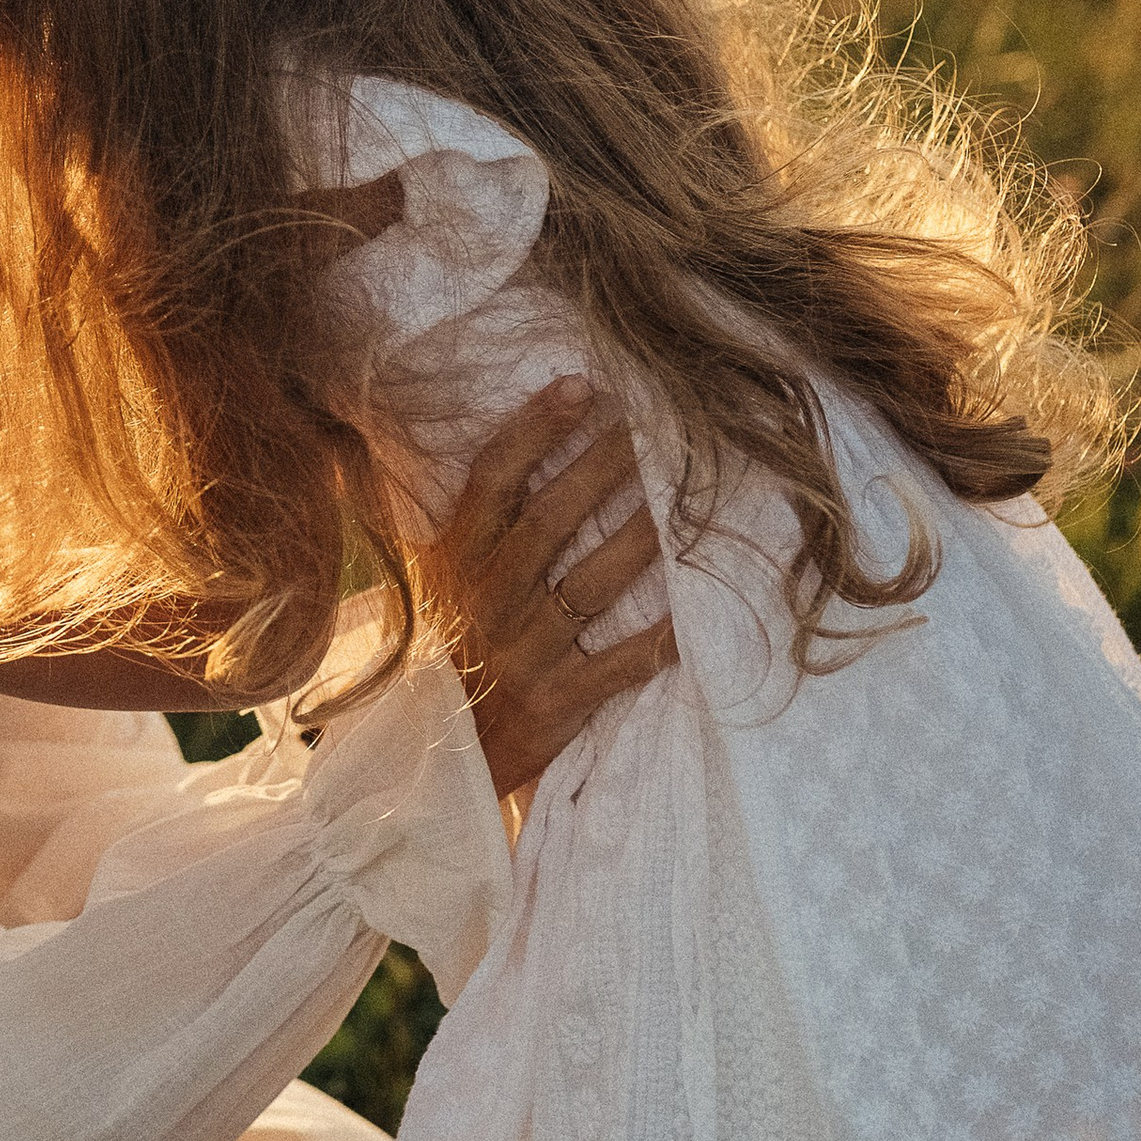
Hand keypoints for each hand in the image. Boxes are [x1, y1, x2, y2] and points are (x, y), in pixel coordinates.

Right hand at [423, 380, 675, 795]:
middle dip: (604, 465)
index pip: (492, 481)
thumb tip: (517, 441)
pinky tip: (701, 608)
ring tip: (689, 495)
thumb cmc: (451, 647)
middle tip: (655, 422)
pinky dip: (661, 638)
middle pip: (550, 519)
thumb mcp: (438, 580)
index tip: (581, 385)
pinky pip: (620, 664)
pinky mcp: (558, 700)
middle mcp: (489, 598)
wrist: (438, 754)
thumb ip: (466, 520)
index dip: (534, 429)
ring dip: (643, 536)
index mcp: (457, 561)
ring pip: (592, 582)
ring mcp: (523, 650)